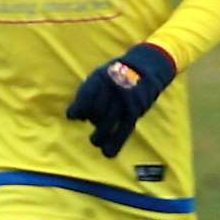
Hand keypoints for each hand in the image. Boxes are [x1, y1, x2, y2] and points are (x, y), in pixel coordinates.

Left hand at [66, 43, 176, 157]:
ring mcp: (124, 101)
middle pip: (96, 111)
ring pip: (108, 123)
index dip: (78, 109)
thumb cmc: (116, 74)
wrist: (146, 66)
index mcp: (101, 78)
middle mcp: (113, 89)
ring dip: (99, 135)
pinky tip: (107, 153)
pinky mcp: (135, 111)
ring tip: (95, 141)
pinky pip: (124, 130)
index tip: (73, 117)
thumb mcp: (99, 74)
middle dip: (91, 119)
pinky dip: (115, 143)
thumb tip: (76, 116)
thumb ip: (87, 92)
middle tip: (89, 121)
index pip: (86, 96)